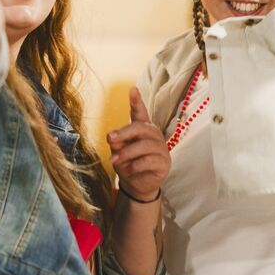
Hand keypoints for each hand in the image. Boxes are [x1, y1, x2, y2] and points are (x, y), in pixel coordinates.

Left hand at [108, 86, 170, 203]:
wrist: (137, 185)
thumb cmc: (127, 164)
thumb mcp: (118, 152)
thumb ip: (117, 144)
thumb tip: (113, 138)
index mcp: (142, 129)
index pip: (140, 113)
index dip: (137, 101)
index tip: (133, 90)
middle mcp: (153, 135)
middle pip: (142, 127)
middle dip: (125, 132)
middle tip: (110, 139)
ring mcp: (161, 149)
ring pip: (145, 145)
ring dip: (127, 153)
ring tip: (115, 161)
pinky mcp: (164, 162)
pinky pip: (150, 160)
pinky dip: (135, 165)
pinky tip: (128, 170)